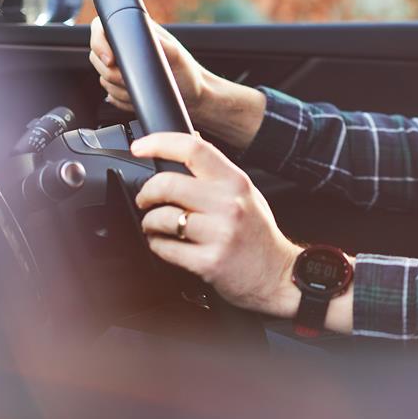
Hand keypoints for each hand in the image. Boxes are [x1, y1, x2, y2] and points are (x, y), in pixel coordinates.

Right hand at [90, 17, 206, 113]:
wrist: (193, 99)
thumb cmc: (189, 74)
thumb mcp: (177, 55)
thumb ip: (159, 44)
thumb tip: (142, 35)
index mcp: (136, 33)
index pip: (101, 28)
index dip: (99, 43)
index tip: (111, 60)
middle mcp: (126, 49)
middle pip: (96, 57)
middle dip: (113, 72)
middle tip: (132, 78)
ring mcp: (122, 69)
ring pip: (103, 78)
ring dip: (120, 87)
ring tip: (143, 86)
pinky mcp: (122, 87)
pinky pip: (110, 94)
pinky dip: (123, 99)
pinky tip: (140, 96)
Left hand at [131, 132, 300, 316]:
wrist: (277, 274)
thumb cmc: (258, 234)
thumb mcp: (246, 194)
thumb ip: (218, 173)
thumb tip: (189, 146)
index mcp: (236, 182)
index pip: (194, 149)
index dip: (159, 143)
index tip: (140, 148)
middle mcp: (229, 204)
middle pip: (167, 184)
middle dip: (146, 193)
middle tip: (146, 200)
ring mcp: (219, 234)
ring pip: (161, 218)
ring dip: (150, 223)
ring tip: (158, 227)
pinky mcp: (208, 261)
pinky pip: (165, 248)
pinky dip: (158, 246)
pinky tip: (169, 245)